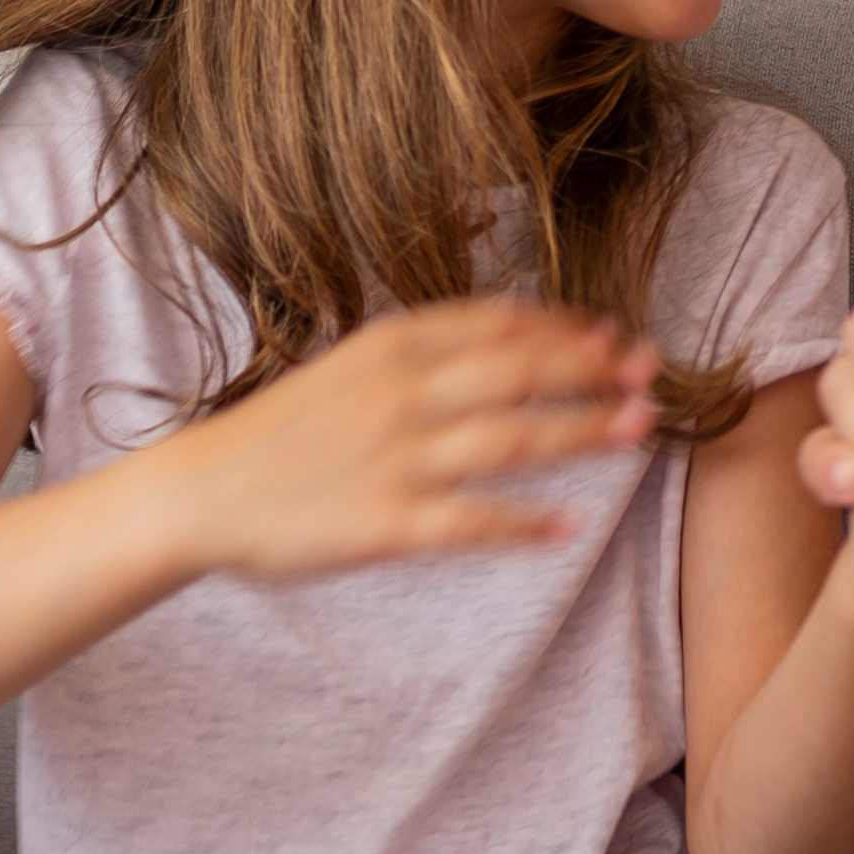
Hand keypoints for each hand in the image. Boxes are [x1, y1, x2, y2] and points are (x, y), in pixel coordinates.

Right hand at [151, 300, 655, 579]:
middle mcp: (401, 394)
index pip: (498, 325)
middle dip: (594, 370)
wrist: (201, 492)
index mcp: (391, 348)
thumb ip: (421, 355)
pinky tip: (566, 528)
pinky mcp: (387, 523)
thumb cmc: (280, 433)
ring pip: (512, 440)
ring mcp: (397, 459)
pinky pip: (472, 522)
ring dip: (582, 432)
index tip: (614, 332)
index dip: (565, 327)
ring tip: (637, 430)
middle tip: (651, 373)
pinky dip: (524, 525)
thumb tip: (509, 344)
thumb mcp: (349, 367)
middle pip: (520, 372)